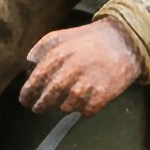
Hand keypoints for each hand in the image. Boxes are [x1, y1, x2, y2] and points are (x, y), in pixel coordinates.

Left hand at [22, 22, 142, 115]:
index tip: (25, 101)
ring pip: (65, 108)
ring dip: (63, 106)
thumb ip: (40, 50)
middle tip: (39, 108)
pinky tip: (84, 101)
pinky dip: (82, 110)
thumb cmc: (88, 39)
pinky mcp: (102, 96)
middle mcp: (69, 73)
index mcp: (56, 57)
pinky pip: (85, 112)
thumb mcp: (59, 37)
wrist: (124, 40)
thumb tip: (28, 67)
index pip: (34, 84)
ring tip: (66, 99)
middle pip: (47, 100)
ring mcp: (86, 86)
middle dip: (41, 106)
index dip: (27, 95)